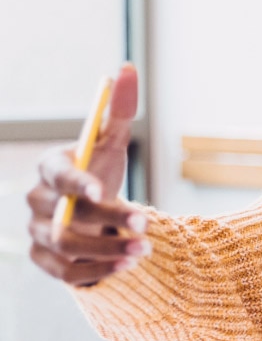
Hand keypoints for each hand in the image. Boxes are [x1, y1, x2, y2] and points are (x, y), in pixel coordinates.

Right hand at [26, 63, 149, 286]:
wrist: (96, 215)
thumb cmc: (101, 171)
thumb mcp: (112, 142)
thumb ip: (119, 110)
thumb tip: (125, 68)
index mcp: (51, 168)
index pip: (56, 175)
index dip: (76, 183)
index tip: (102, 191)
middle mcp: (37, 202)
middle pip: (63, 216)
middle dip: (106, 221)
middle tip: (146, 224)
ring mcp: (38, 234)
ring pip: (66, 247)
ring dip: (107, 251)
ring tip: (145, 250)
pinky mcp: (47, 262)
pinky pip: (67, 272)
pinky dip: (98, 271)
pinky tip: (128, 266)